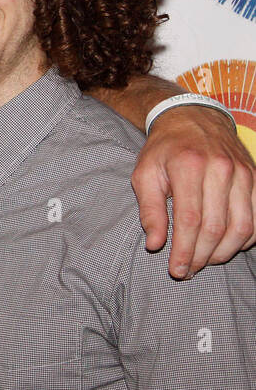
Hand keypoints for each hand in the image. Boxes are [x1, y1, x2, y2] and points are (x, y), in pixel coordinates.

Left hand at [133, 105, 255, 277]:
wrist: (193, 119)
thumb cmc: (164, 150)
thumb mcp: (145, 174)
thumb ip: (149, 210)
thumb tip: (155, 244)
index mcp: (189, 166)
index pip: (190, 220)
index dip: (184, 250)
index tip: (176, 269)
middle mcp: (221, 169)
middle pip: (216, 227)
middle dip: (202, 256)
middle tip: (188, 270)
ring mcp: (243, 174)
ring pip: (242, 226)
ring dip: (224, 252)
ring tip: (206, 261)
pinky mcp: (255, 178)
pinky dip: (244, 239)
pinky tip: (226, 246)